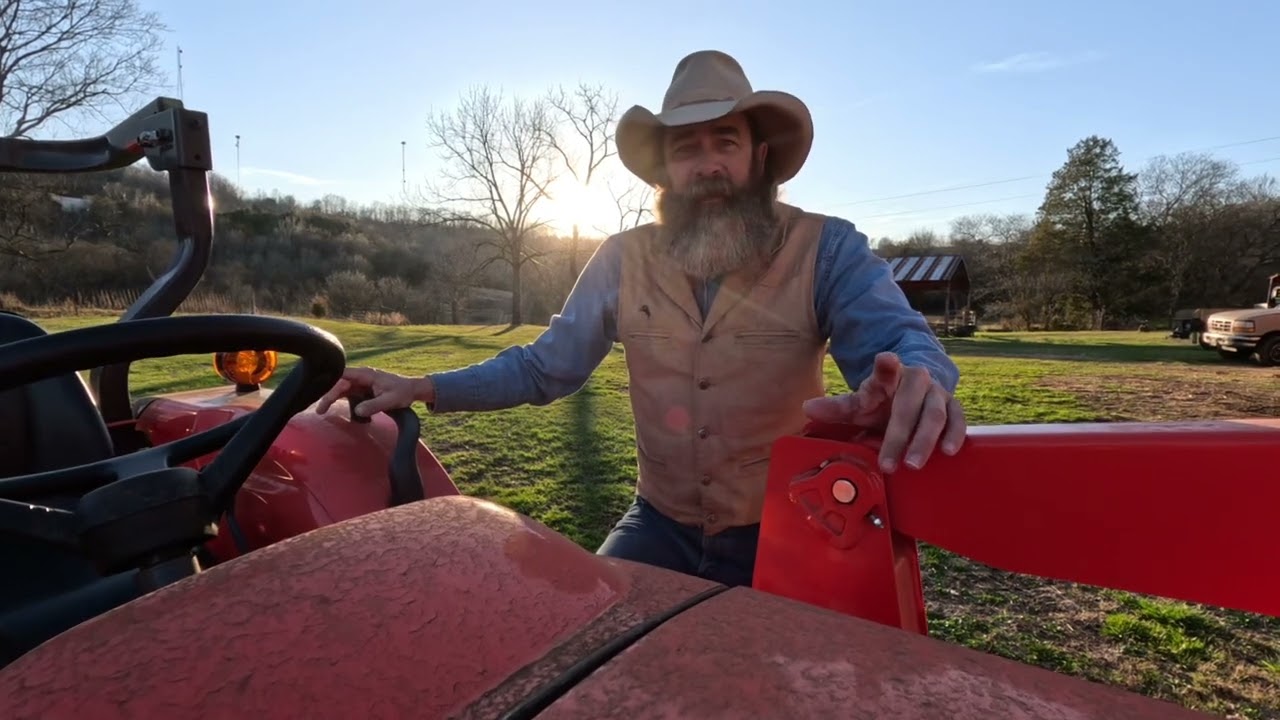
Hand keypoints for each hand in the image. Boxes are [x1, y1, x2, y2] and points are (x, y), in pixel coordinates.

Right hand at [315, 367, 432, 416]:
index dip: (332, 384)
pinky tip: (329, 407)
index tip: (322, 393)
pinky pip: (346, 393)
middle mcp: (360, 376)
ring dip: (330, 397)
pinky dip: (337, 398)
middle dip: (328, 394)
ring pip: (340, 388)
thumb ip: (375, 405)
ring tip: (321, 411)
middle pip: (339, 383)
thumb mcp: (391, 400)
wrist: (411, 389)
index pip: (344, 377)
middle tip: (320, 410)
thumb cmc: (402, 392)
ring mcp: (360, 382)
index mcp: (366, 374)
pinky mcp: (361, 389)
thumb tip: (358, 411)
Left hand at [801, 352, 965, 472]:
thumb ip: (837, 408)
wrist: (917, 393)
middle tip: (889, 463)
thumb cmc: (884, 402)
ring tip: (913, 464)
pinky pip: (958, 420)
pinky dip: (955, 435)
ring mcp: (937, 394)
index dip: (886, 366)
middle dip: (898, 435)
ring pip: (935, 414)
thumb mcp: (860, 404)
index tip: (886, 360)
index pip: (886, 369)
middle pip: (909, 404)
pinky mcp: (953, 407)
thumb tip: (807, 408)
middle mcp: (916, 381)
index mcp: (889, 377)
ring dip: (924, 440)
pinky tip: (949, 451)